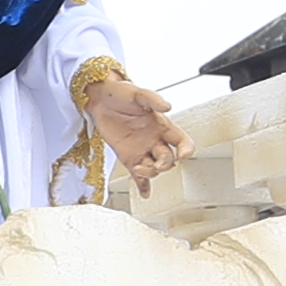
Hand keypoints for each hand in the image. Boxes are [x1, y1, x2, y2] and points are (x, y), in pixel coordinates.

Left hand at [74, 68, 188, 176]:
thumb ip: (152, 99)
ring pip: (154, 169)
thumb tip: (167, 106)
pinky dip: (142, 186)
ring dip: (150, 174)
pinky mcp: (128, 157)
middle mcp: (154, 140)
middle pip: (168, 160)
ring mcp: (142, 150)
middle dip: (164, 165)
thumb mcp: (137, 92)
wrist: (98, 98)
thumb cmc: (120, 92)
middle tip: (155, 165)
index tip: (183, 155)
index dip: (186, 149)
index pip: (182, 141)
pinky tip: (145, 193)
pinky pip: (138, 176)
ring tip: (139, 168)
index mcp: (162, 125)